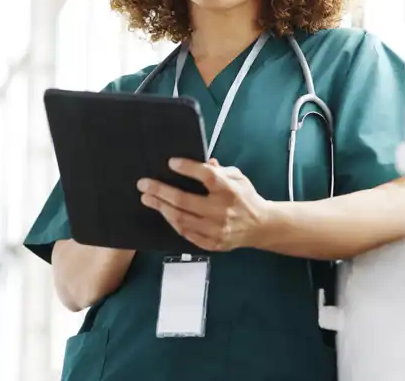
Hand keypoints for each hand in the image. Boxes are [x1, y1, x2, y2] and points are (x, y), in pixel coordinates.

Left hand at [137, 158, 270, 251]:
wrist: (261, 226)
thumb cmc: (246, 198)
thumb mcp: (238, 178)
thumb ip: (220, 170)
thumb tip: (204, 162)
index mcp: (230, 190)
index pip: (206, 176)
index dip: (188, 168)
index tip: (171, 163)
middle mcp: (222, 210)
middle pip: (185, 200)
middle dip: (161, 191)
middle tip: (144, 184)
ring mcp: (216, 229)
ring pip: (181, 219)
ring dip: (162, 208)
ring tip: (148, 199)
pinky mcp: (212, 243)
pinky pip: (186, 233)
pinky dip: (173, 222)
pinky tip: (164, 213)